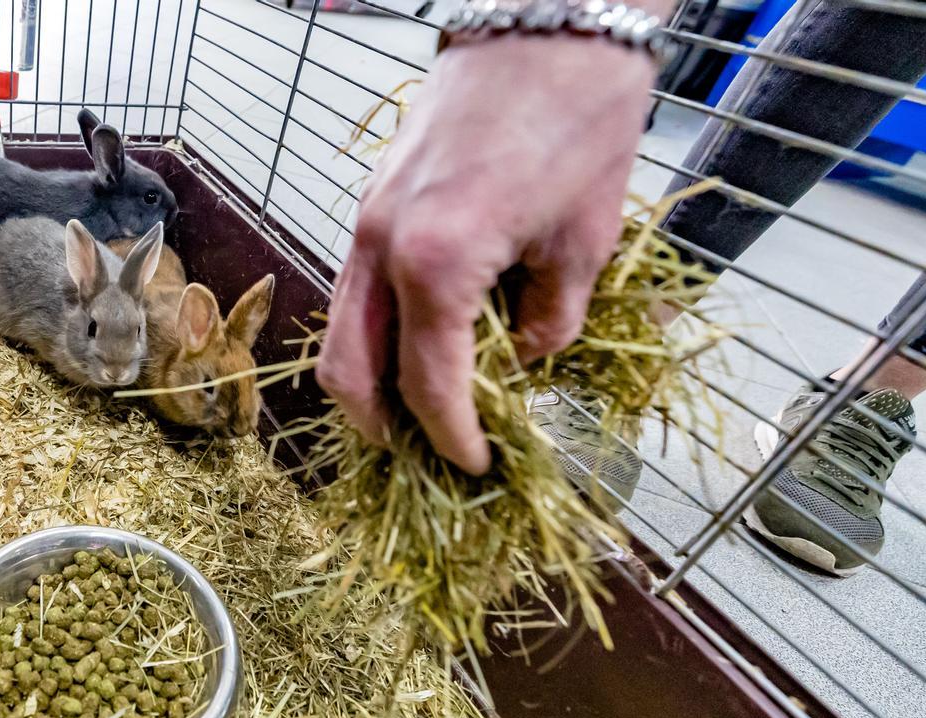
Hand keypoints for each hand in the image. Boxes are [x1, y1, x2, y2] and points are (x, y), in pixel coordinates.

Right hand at [316, 34, 656, 474]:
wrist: (545, 19)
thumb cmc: (578, 119)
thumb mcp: (584, 242)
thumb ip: (547, 323)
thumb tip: (517, 360)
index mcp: (436, 264)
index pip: (429, 386)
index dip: (453, 439)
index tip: (477, 465)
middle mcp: (381, 247)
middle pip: (347, 370)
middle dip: (380, 426)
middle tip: (420, 453)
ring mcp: (367, 220)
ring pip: (341, 327)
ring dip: (370, 379)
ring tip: (416, 405)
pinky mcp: (373, 199)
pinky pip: (356, 286)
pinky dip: (376, 328)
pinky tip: (420, 335)